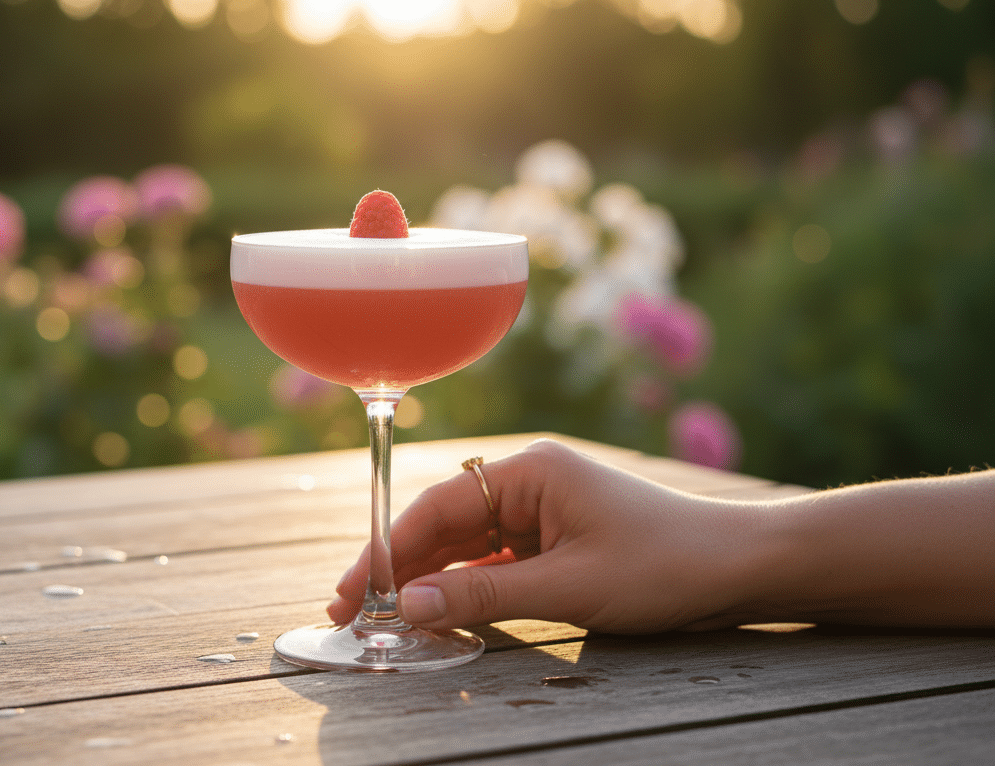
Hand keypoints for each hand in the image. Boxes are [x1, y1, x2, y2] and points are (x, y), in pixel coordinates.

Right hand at [328, 438, 765, 633]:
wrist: (740, 568)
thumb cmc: (666, 565)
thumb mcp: (570, 587)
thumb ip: (484, 596)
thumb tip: (405, 606)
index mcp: (530, 472)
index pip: (438, 506)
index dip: (387, 548)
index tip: (351, 587)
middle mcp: (527, 483)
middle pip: (443, 524)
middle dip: (396, 567)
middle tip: (348, 611)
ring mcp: (540, 512)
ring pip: (463, 546)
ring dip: (425, 580)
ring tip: (380, 617)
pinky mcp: (553, 540)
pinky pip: (492, 563)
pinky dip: (463, 588)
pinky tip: (435, 613)